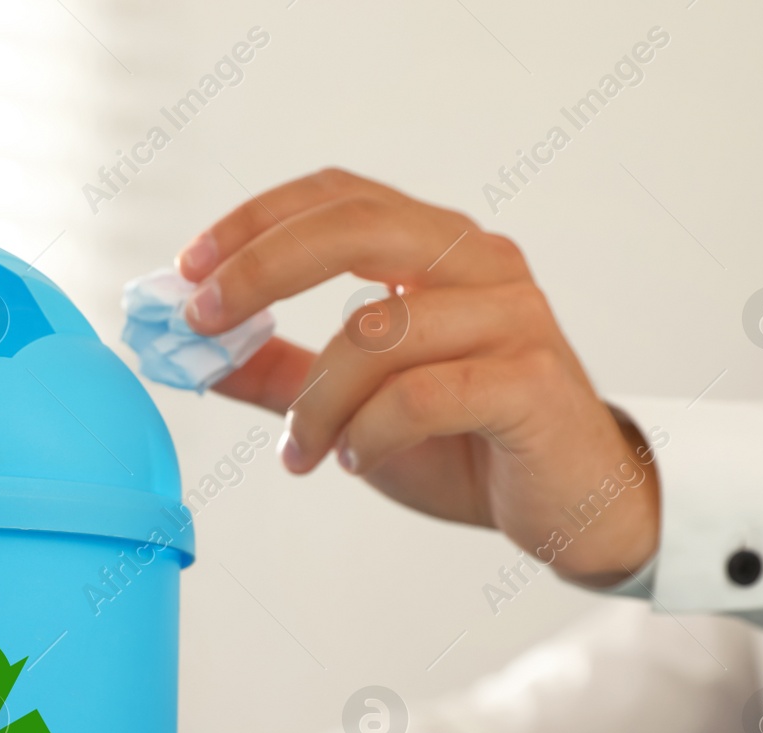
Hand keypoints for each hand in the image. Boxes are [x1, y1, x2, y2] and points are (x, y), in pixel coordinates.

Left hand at [180, 168, 659, 585]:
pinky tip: (358, 463)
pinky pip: (419, 394)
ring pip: (378, 332)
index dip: (258, 221)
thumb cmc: (469, 446)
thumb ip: (282, 374)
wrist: (575, 507)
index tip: (188, 269)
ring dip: (316, 401)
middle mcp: (481, 263)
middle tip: (204, 321)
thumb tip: (196, 355)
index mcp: (440, 250)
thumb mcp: (355, 406)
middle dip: (262, 268)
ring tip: (301, 452)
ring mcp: (513, 317)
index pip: (341, 197)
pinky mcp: (530, 381)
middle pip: (357, 226)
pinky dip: (368, 434)